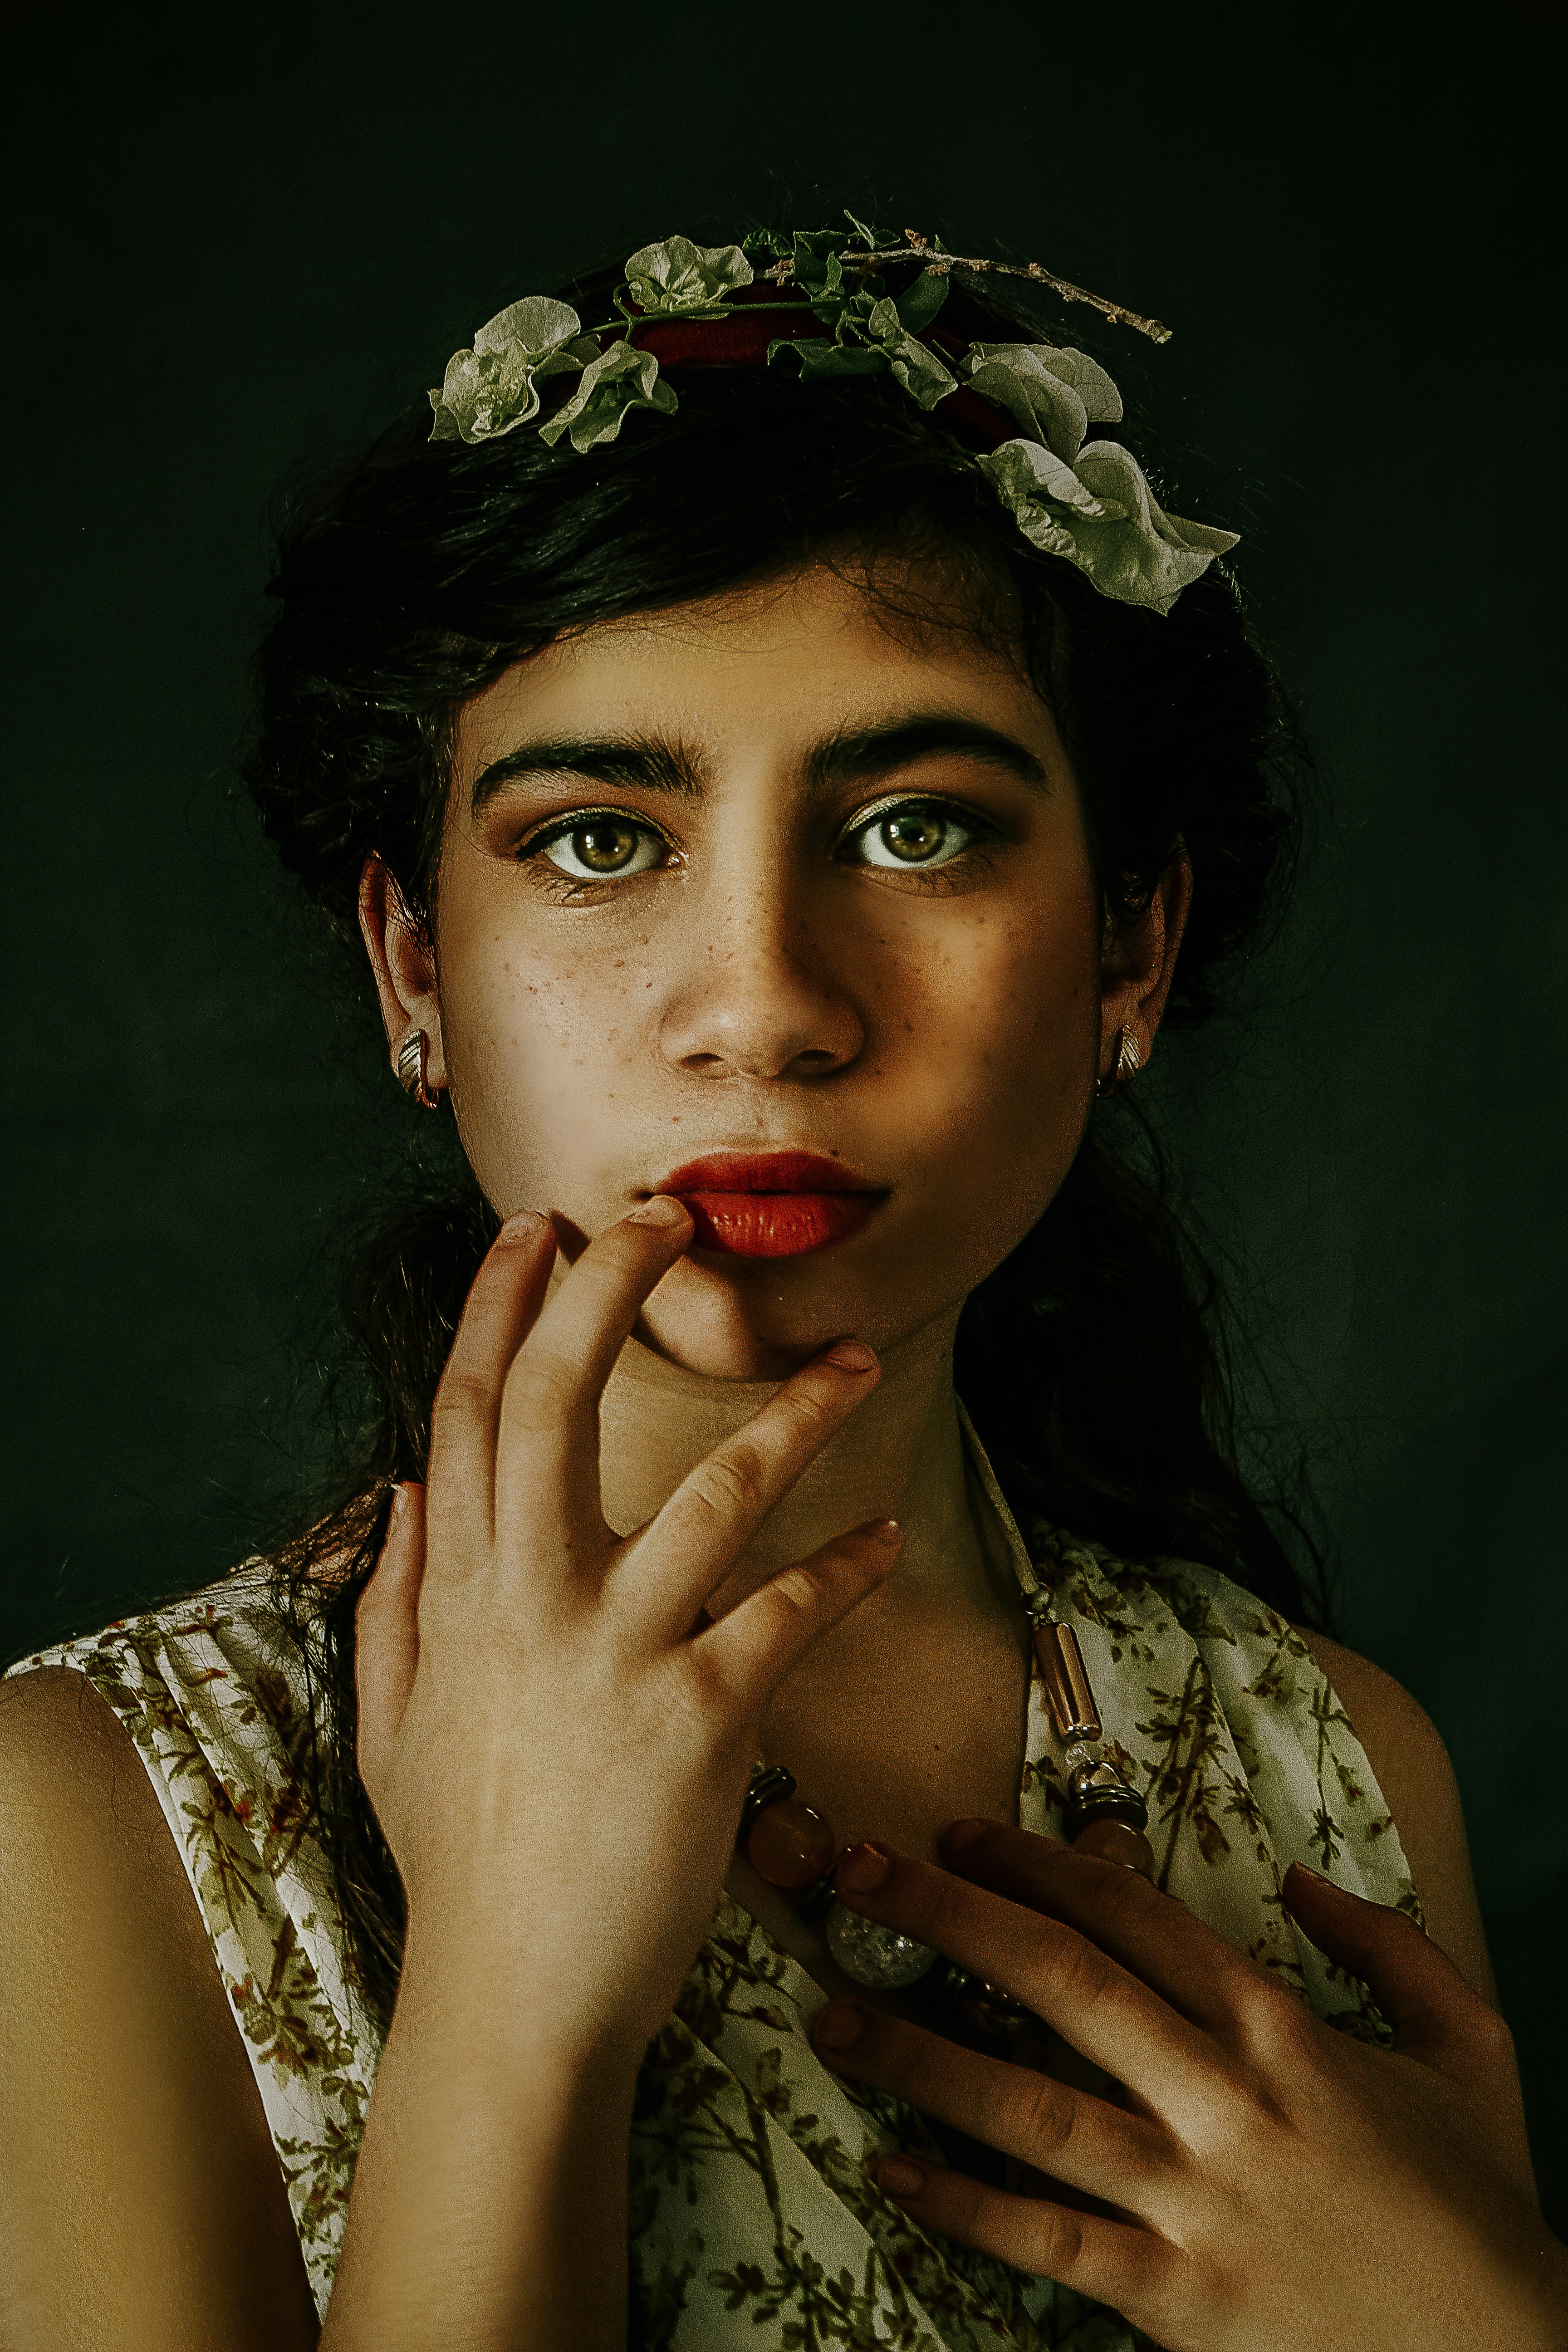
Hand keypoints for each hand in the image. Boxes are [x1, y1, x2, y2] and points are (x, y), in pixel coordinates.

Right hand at [353, 1201, 900, 2069]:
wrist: (515, 2004)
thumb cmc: (463, 1867)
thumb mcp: (391, 1727)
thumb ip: (393, 1602)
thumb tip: (405, 1492)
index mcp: (458, 1598)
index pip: (468, 1412)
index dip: (496, 1309)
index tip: (535, 1232)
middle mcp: (528, 1606)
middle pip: (556, 1403)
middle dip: (607, 1292)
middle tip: (665, 1216)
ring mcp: (614, 1659)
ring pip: (708, 1493)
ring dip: (791, 1414)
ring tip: (853, 1354)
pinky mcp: (699, 1723)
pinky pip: (785, 1615)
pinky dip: (843, 1570)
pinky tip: (887, 1539)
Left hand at [809, 1824, 1567, 2351]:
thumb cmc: (1479, 2203)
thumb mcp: (1469, 2047)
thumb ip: (1390, 1946)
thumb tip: (1302, 1878)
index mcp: (1283, 2032)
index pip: (1136, 1918)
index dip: (1039, 1863)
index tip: (961, 1832)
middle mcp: (1228, 2103)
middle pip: (1064, 1986)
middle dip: (950, 1917)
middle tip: (857, 1873)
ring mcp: (1198, 2204)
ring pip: (1033, 2109)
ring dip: (921, 2055)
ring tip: (833, 2013)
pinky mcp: (1179, 2302)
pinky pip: (1049, 2242)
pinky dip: (965, 2207)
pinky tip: (894, 2170)